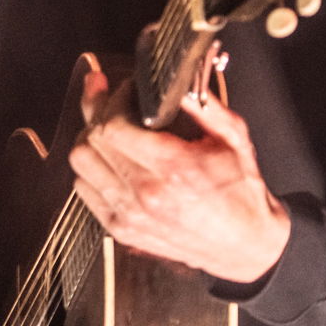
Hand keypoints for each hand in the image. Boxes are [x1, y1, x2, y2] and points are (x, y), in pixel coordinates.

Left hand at [68, 63, 290, 283]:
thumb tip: (178, 78)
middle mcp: (146, 192)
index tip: (127, 89)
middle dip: (96, 110)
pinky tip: (107, 158)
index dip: (113, 99)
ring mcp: (129, 214)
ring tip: (105, 126)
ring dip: (89, 139)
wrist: (245, 246)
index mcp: (172, 167)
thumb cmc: (242, 193)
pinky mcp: (121, 229)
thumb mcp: (234, 138)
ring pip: (81, 164)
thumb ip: (204, 104)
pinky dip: (90, 169)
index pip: (113, 126)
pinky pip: (84, 190)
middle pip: (91, 141)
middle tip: (106, 95)